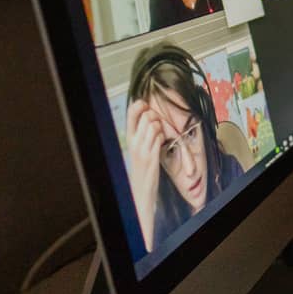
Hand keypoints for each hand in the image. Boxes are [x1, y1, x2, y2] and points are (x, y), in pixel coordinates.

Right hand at [125, 98, 163, 251]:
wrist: (141, 188)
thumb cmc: (142, 166)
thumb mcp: (139, 147)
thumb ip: (142, 132)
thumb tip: (149, 113)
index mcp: (129, 139)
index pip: (130, 114)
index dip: (139, 105)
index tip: (146, 105)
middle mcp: (133, 142)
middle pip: (146, 117)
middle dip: (155, 117)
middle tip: (157, 125)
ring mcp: (142, 149)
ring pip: (153, 125)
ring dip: (160, 127)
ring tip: (159, 135)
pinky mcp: (150, 156)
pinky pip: (159, 137)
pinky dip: (162, 136)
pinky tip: (161, 142)